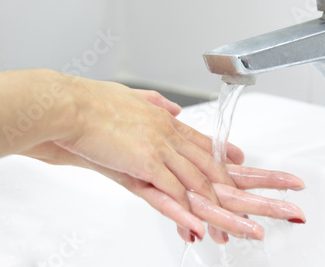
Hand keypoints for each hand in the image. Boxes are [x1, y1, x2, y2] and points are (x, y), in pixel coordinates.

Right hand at [21, 80, 244, 241]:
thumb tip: (172, 107)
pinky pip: (172, 191)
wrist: (70, 106)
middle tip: (254, 203)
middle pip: (210, 164)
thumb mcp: (131, 97)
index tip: (242, 163)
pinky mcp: (144, 163)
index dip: (225, 155)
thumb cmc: (92, 101)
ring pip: (197, 181)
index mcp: (166, 120)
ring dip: (216, 208)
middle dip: (235, 187)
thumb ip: (154, 102)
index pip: (204, 141)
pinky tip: (198, 225)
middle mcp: (169, 134)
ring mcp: (160, 148)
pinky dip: (186, 211)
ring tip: (233, 228)